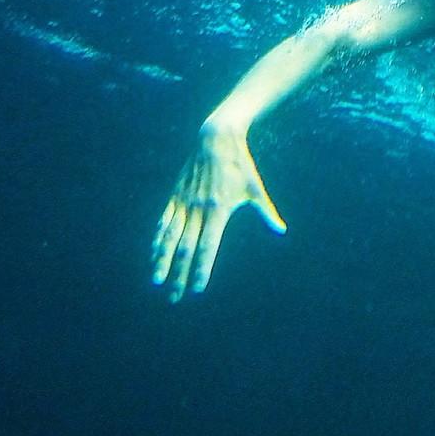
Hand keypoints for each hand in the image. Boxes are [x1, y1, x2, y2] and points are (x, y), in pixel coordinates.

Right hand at [151, 123, 285, 301]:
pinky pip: (164, 221)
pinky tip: (153, 254)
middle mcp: (198, 209)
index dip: (201, 269)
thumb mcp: (256, 189)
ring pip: (170, 237)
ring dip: (162, 260)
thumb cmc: (241, 166)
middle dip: (180, 274)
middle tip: (175, 297)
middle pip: (186, 249)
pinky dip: (157, 239)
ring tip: (158, 281)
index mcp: (219, 210)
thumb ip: (266, 212)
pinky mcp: (175, 195)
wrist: (216, 139)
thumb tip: (281, 230)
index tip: (197, 288)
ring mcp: (184, 202)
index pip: (208, 247)